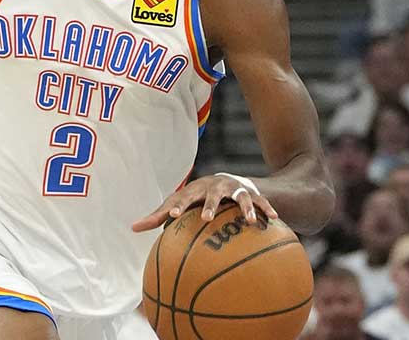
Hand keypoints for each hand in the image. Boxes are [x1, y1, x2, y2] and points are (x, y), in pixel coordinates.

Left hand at [131, 174, 277, 231]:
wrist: (227, 180)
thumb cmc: (196, 198)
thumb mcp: (179, 204)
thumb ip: (157, 217)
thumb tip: (132, 228)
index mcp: (194, 191)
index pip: (182, 198)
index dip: (176, 207)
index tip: (171, 218)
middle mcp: (213, 187)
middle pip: (210, 195)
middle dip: (208, 205)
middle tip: (206, 219)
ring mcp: (234, 189)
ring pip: (239, 197)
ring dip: (245, 208)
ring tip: (249, 221)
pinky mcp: (251, 193)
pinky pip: (261, 201)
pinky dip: (267, 209)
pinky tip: (275, 219)